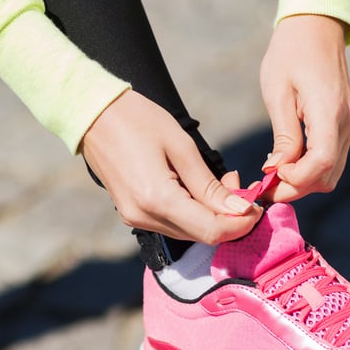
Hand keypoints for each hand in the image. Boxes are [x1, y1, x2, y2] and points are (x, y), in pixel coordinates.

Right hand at [80, 90, 261, 243]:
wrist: (92, 113)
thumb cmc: (138, 120)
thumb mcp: (180, 146)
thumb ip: (209, 185)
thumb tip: (240, 210)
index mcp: (157, 200)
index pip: (212, 230)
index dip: (241, 223)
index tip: (258, 204)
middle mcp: (144, 217)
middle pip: (201, 235)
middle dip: (229, 217)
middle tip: (239, 184)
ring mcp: (135, 218)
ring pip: (188, 231)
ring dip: (212, 214)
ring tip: (222, 181)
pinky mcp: (131, 213)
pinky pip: (172, 222)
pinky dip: (193, 211)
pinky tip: (198, 187)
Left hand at [259, 14, 349, 200]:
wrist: (315, 27)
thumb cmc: (290, 53)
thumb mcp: (278, 93)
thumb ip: (283, 135)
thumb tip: (278, 170)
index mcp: (328, 112)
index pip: (321, 163)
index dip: (296, 179)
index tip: (270, 176)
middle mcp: (345, 123)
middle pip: (327, 176)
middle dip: (295, 188)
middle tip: (263, 187)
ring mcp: (348, 125)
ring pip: (331, 172)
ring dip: (302, 181)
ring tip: (271, 175)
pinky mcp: (344, 125)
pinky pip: (330, 158)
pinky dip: (310, 169)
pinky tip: (286, 162)